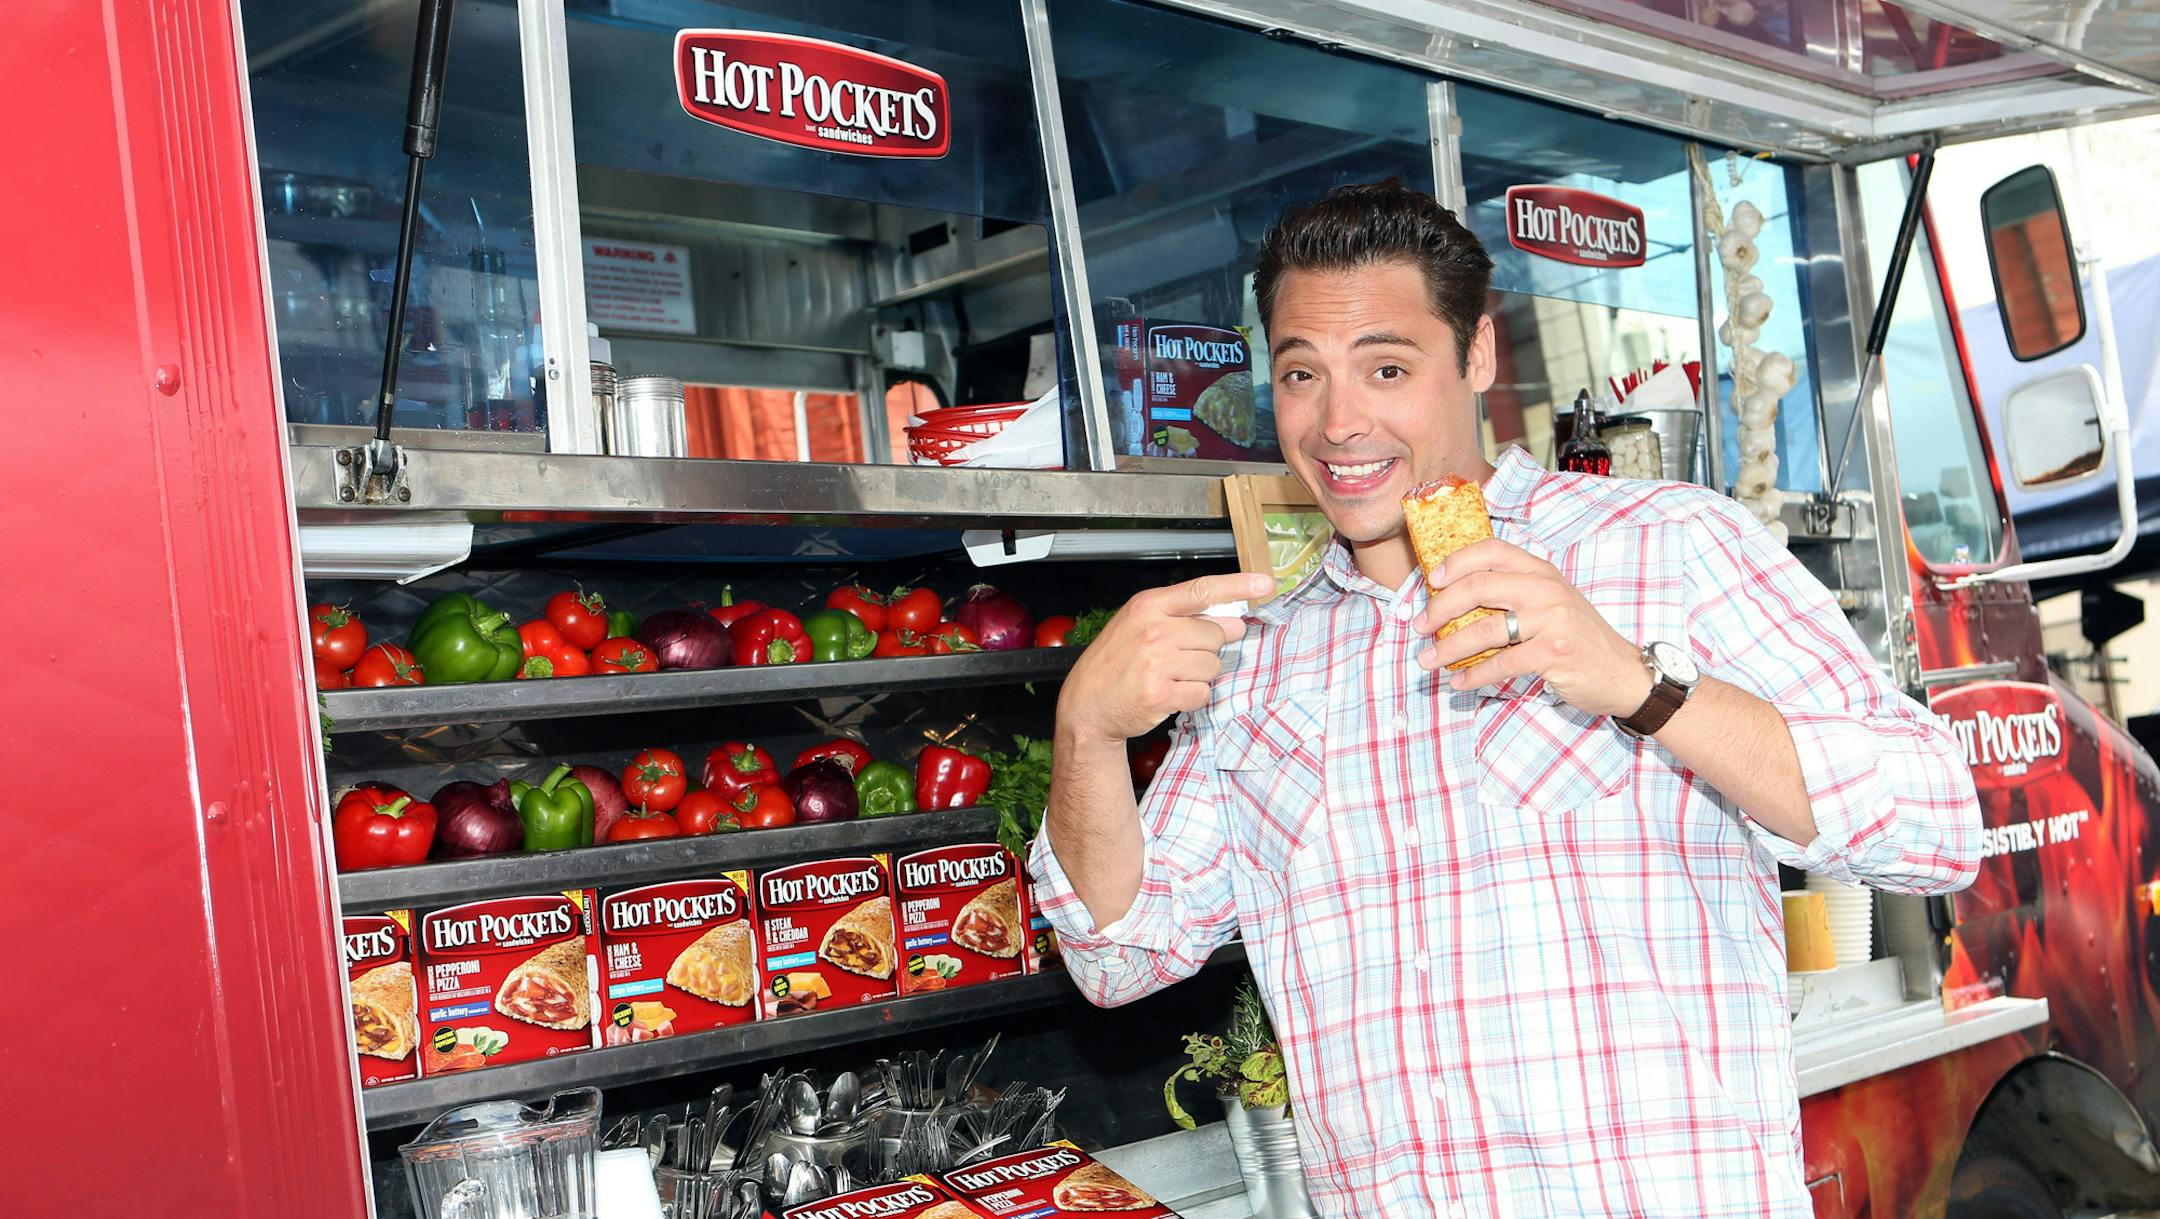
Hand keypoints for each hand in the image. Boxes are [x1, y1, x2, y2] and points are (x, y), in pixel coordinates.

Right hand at [1057, 571, 1273, 743]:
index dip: (1238, 585)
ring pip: (1213, 666)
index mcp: (1149, 606)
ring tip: (1171, 677)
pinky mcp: (1161, 694)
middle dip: (1207, 650)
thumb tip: (1236, 623)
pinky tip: (1170, 694)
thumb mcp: (1140, 626)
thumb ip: (1185, 619)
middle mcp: (1154, 630)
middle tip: (1180, 659)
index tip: (1265, 584)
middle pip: (1216, 635)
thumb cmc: (1116, 664)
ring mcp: (1157, 662)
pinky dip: (1192, 697)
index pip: (1203, 590)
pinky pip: (1202, 693)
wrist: (1086, 706)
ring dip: (1200, 676)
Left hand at [1413, 539, 1651, 717]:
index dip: (1456, 562)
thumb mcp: (1551, 604)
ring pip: (1485, 629)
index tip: (1431, 580)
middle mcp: (1546, 589)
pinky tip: (1459, 682)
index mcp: (1541, 571)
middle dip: (1440, 608)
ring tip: (1428, 661)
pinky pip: (1501, 662)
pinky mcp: (1554, 652)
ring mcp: (1552, 619)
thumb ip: (1515, 594)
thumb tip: (1455, 601)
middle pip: (1478, 587)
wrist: (1624, 673)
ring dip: (1448, 648)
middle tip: (1419, 627)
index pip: (1492, 551)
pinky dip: (1474, 675)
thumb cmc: (1579, 639)